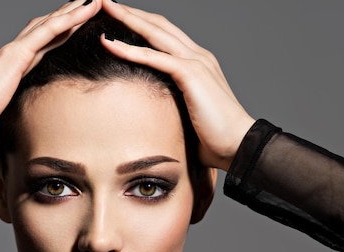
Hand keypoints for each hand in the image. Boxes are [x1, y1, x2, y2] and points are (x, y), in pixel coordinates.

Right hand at [0, 0, 101, 145]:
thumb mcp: (10, 113)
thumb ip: (21, 109)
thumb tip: (30, 122)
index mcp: (17, 66)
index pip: (45, 43)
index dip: (63, 31)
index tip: (80, 23)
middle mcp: (17, 53)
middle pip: (49, 28)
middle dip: (70, 15)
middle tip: (90, 3)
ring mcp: (16, 51)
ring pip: (51, 24)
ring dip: (74, 12)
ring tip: (94, 1)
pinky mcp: (17, 54)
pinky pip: (47, 32)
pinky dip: (67, 20)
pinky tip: (82, 11)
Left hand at [100, 0, 254, 170]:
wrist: (239, 145)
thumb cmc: (216, 139)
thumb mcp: (190, 116)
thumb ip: (174, 107)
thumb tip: (154, 118)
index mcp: (199, 64)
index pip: (165, 35)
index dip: (142, 24)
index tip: (118, 18)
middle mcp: (199, 56)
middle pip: (158, 25)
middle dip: (131, 12)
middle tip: (106, 2)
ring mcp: (196, 62)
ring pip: (155, 33)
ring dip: (127, 18)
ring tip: (104, 7)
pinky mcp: (191, 74)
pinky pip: (154, 57)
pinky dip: (129, 49)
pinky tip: (109, 43)